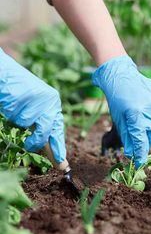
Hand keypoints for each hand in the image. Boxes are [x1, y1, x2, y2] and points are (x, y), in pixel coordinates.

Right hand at [0, 48, 65, 163]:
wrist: (5, 71)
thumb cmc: (19, 92)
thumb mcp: (35, 108)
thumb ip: (41, 124)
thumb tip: (46, 146)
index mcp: (54, 103)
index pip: (58, 128)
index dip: (58, 146)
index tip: (61, 161)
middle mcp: (50, 100)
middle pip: (46, 129)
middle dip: (36, 140)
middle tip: (29, 146)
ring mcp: (39, 98)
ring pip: (27, 122)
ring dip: (17, 120)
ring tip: (15, 106)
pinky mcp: (26, 95)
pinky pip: (16, 115)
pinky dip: (10, 112)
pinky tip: (11, 100)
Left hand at [93, 56, 150, 167]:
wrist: (121, 75)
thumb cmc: (116, 98)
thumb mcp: (118, 119)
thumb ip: (127, 136)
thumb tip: (132, 153)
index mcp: (134, 114)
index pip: (140, 139)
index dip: (140, 153)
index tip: (139, 162)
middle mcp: (148, 108)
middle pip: (150, 133)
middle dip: (144, 140)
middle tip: (139, 142)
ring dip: (149, 126)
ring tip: (140, 118)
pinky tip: (145, 108)